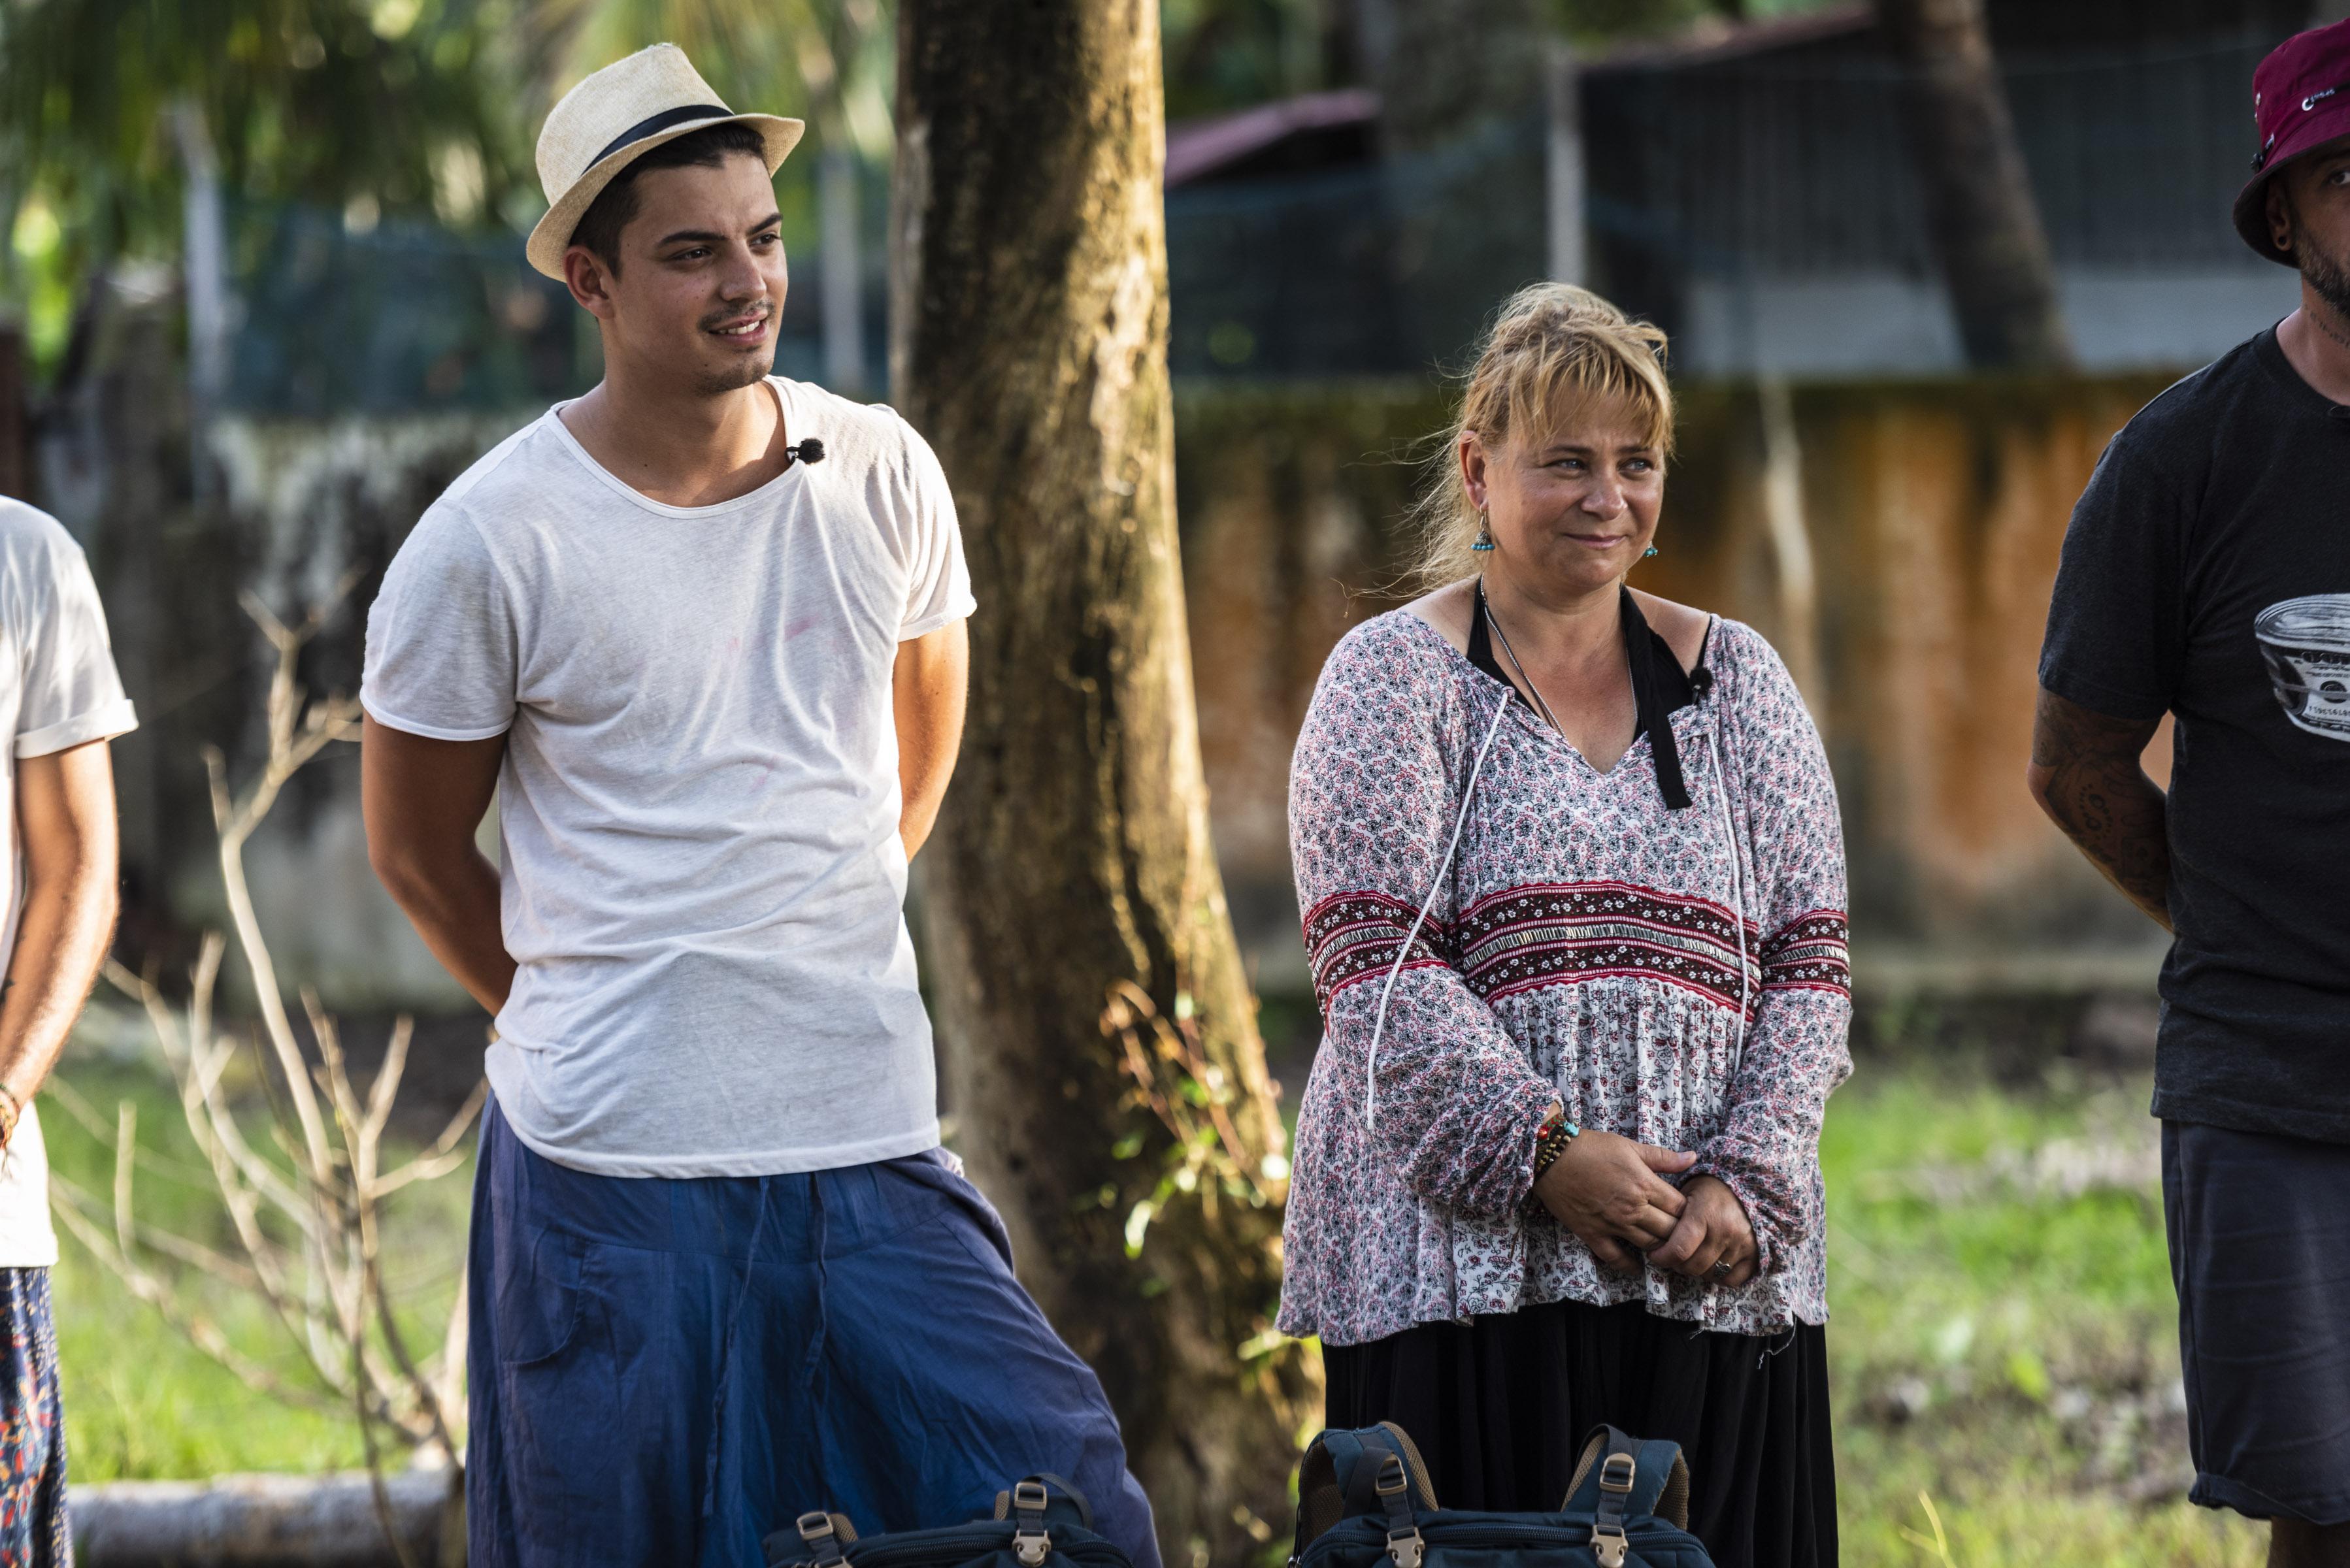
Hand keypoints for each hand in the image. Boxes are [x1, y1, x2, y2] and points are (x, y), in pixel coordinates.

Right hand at [1532, 1129, 1694, 1272]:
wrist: (1551, 1156)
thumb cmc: (1591, 1147)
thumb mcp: (1630, 1146)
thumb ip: (1662, 1157)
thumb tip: (1692, 1158)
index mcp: (1645, 1184)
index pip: (1680, 1207)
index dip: (1690, 1212)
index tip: (1690, 1213)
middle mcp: (1633, 1208)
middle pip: (1670, 1230)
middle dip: (1680, 1233)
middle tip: (1683, 1234)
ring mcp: (1613, 1224)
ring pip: (1649, 1245)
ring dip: (1661, 1249)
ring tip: (1667, 1249)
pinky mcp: (1593, 1234)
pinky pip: (1615, 1257)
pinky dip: (1629, 1266)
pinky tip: (1638, 1268)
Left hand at [1647, 1175, 1758, 1287]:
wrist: (1747, 1184)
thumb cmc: (1711, 1188)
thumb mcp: (1687, 1190)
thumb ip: (1671, 1213)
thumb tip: (1654, 1237)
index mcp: (1705, 1214)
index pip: (1679, 1249)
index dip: (1662, 1258)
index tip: (1655, 1256)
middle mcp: (1725, 1231)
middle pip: (1694, 1266)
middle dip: (1678, 1265)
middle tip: (1673, 1257)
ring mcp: (1742, 1244)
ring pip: (1711, 1274)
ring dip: (1697, 1271)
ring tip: (1692, 1258)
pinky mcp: (1755, 1254)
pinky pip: (1732, 1280)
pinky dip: (1719, 1277)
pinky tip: (1712, 1265)